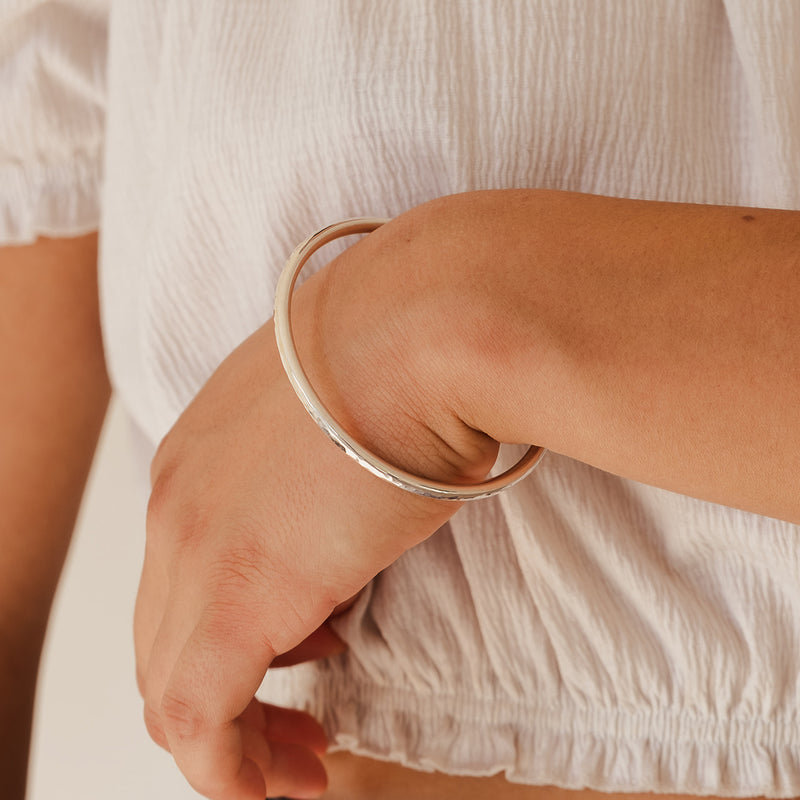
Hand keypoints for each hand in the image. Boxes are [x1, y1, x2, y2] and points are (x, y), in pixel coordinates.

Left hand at [133, 240, 492, 798]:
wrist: (427, 324)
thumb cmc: (408, 351)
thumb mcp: (346, 407)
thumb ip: (328, 468)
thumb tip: (353, 523)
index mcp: (201, 454)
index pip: (181, 574)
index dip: (232, 632)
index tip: (305, 659)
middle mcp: (178, 502)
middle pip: (163, 634)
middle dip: (224, 696)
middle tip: (294, 729)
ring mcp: (197, 546)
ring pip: (168, 682)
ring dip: (227, 739)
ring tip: (297, 760)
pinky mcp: (237, 596)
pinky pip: (196, 720)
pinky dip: (229, 767)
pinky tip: (280, 783)